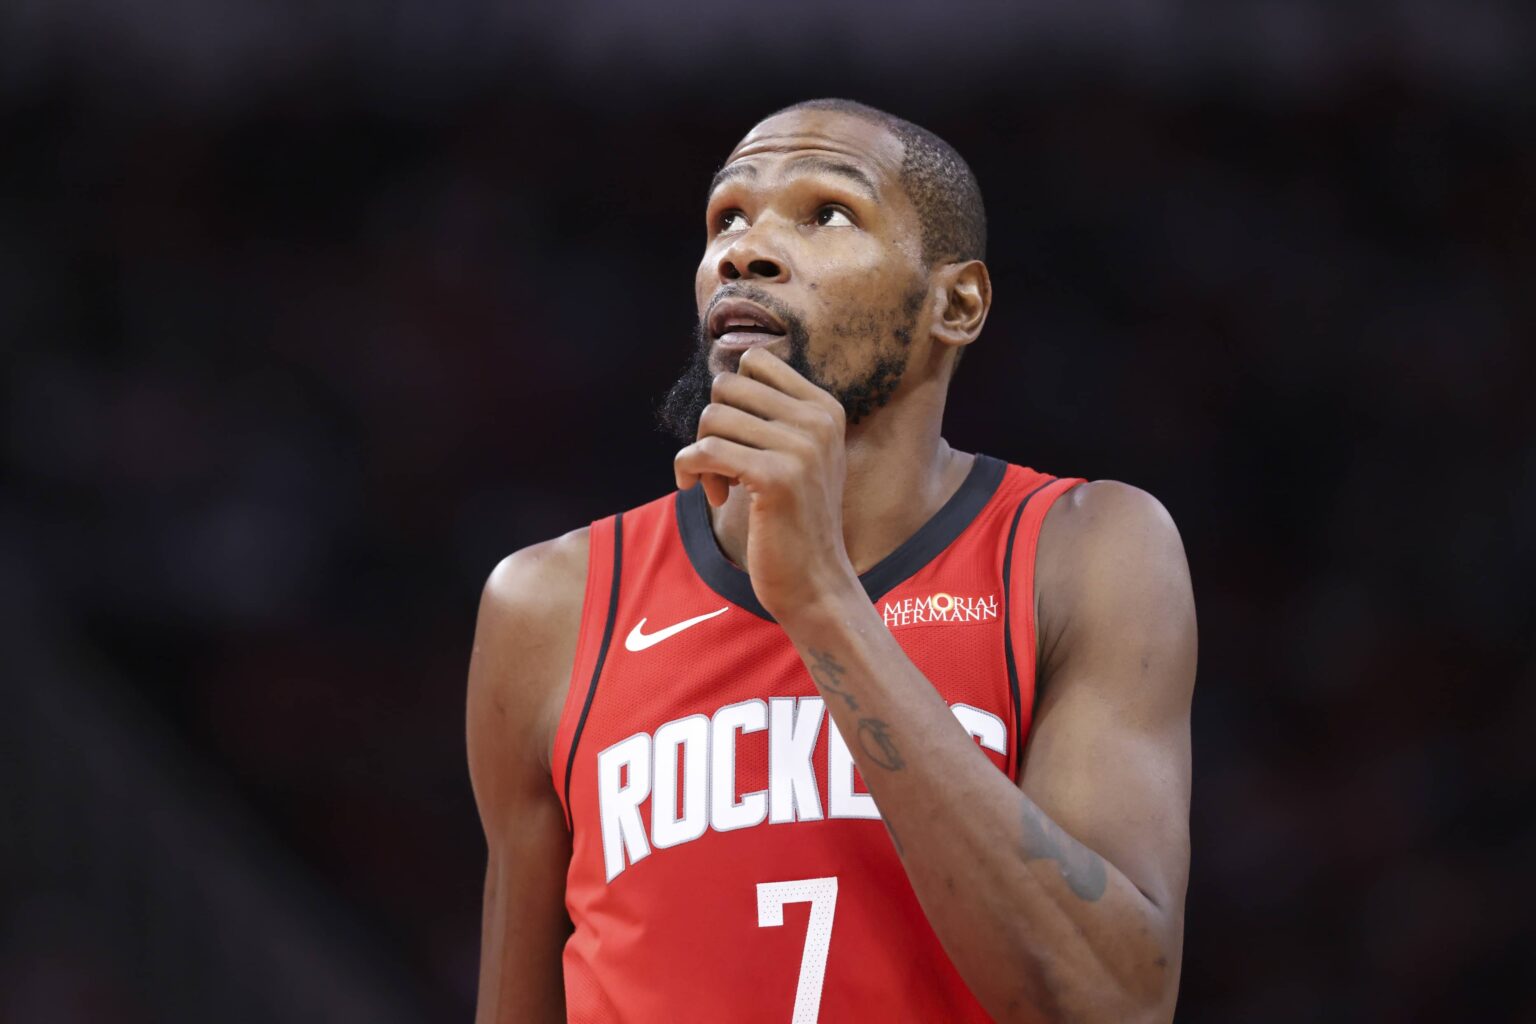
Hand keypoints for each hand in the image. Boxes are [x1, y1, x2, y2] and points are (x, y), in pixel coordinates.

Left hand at [673, 346, 858, 618]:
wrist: (816, 582)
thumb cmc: (796, 520)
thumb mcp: (801, 457)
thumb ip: (774, 414)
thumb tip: (723, 374)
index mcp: (826, 408)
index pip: (756, 361)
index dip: (731, 397)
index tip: (735, 435)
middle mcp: (818, 421)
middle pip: (727, 386)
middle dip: (712, 425)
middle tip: (720, 465)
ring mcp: (801, 448)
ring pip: (712, 418)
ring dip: (701, 454)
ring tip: (717, 486)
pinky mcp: (776, 478)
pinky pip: (705, 451)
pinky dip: (689, 470)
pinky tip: (706, 494)